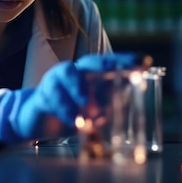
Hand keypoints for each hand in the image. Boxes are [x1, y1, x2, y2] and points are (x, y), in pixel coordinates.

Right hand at [0, 53, 139, 143]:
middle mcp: (73, 73)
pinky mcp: (41, 96)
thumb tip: (129, 99)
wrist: (36, 121)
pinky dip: (64, 109)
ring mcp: (55, 82)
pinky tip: (73, 121)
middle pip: (89, 62)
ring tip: (88, 105)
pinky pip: (51, 97)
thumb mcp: (92, 111)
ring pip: (65, 74)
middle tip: (119, 71)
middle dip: (106, 65)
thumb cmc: (69, 112)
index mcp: (89, 76)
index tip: (145, 60)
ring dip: (79, 88)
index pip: (110, 64)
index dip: (127, 61)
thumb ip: (109, 104)